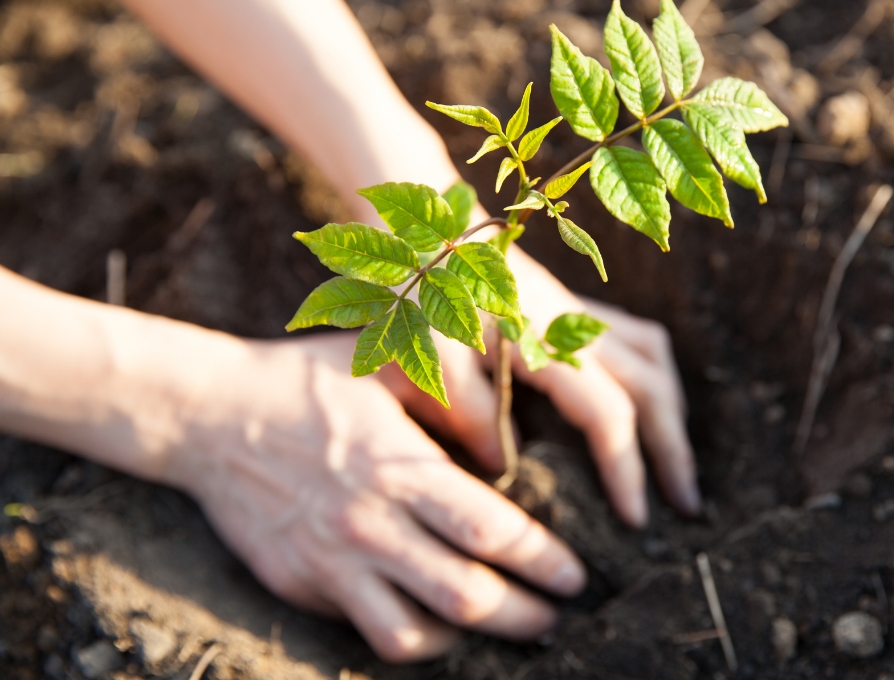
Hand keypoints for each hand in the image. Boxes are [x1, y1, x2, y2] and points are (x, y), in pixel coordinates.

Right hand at [166, 332, 586, 661]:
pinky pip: (366, 632)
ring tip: (503, 630)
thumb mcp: (384, 366)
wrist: (207, 414)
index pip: (490, 530)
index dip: (542, 560)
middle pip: (466, 595)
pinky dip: (412, 639)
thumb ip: (452, 397)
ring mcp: (330, 562)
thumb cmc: (307, 381)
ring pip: (414, 633)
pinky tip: (437, 627)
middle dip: (524, 615)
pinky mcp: (299, 585)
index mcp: (398, 466)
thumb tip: (504, 449)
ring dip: (470, 641)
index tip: (574, 575)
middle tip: (555, 617)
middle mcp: (368, 523)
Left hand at [379, 247, 699, 527]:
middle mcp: (577, 325)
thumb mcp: (431, 353)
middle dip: (673, 449)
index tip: (635, 520)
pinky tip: (643, 408)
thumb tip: (504, 466)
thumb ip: (470, 409)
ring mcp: (580, 312)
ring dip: (670, 412)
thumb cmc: (420, 290)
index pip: (609, 414)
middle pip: (653, 388)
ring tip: (673, 462)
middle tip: (687, 507)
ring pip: (655, 359)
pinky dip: (653, 378)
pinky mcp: (573, 306)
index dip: (626, 468)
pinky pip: (638, 339)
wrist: (425, 229)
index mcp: (547, 341)